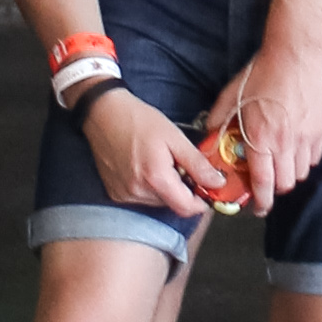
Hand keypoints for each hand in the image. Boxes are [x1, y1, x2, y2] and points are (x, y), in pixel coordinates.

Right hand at [81, 81, 236, 223]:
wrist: (103, 113)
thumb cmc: (139, 120)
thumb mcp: (175, 137)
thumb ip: (197, 164)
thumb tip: (217, 183)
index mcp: (155, 178)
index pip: (186, 208)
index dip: (201, 202)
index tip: (206, 188)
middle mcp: (137, 192)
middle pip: (172, 205)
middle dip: (183, 190)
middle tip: (180, 165)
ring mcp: (123, 194)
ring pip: (157, 202)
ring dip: (166, 189)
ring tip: (161, 162)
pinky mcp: (115, 193)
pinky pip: (141, 198)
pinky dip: (149, 188)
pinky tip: (145, 167)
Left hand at [209, 19, 321, 202]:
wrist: (294, 55)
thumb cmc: (262, 73)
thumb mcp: (231, 95)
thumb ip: (218, 119)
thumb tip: (210, 135)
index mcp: (261, 138)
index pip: (263, 183)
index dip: (260, 201)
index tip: (257, 207)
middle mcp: (285, 143)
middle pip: (284, 185)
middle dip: (274, 191)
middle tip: (265, 185)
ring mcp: (305, 138)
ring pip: (300, 174)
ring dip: (288, 175)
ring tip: (279, 165)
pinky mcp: (319, 130)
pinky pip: (312, 158)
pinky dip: (303, 160)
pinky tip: (293, 149)